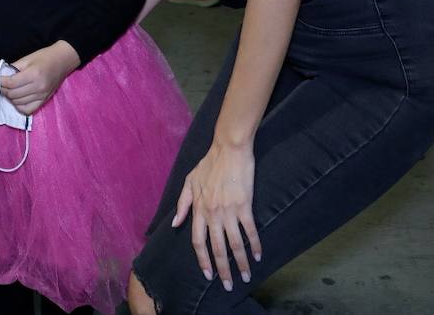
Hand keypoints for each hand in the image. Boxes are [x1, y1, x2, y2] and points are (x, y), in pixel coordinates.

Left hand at [2, 41, 79, 115]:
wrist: (63, 60)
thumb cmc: (44, 57)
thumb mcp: (27, 58)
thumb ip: (13, 68)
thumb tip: (0, 75)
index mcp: (33, 74)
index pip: (10, 83)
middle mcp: (38, 87)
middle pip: (13, 94)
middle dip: (2, 89)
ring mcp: (42, 96)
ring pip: (18, 103)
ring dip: (9, 97)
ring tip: (7, 89)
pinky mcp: (44, 101)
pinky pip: (27, 109)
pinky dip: (19, 106)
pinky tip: (16, 98)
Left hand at [172, 142, 259, 292]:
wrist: (228, 149)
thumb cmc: (209, 163)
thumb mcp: (189, 181)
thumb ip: (182, 204)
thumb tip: (175, 224)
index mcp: (199, 209)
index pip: (198, 241)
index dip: (202, 260)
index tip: (207, 274)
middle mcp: (212, 214)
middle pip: (216, 248)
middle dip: (222, 270)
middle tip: (229, 285)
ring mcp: (229, 211)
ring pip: (234, 244)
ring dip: (240, 263)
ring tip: (246, 275)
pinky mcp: (244, 205)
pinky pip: (249, 230)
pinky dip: (254, 245)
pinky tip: (258, 255)